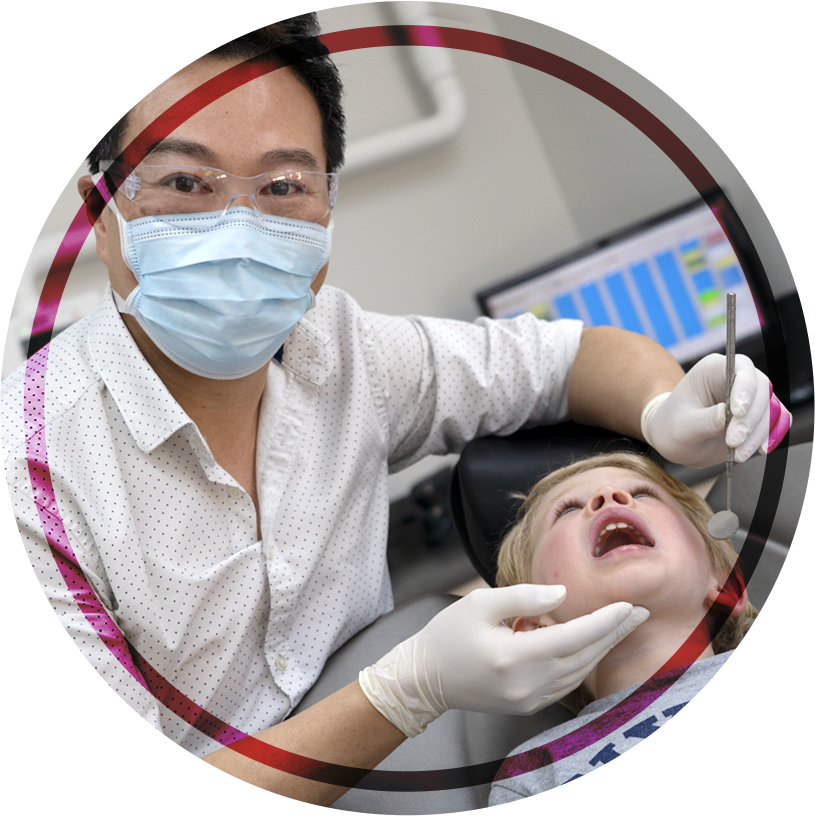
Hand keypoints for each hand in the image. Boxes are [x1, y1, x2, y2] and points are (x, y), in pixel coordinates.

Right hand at [358, 585, 648, 736]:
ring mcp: (528, 699)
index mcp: (513, 656)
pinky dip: (583, 663)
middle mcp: (526, 683)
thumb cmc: (448, 634)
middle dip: (614, 633)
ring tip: (621, 625)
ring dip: (602, 648)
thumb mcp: (480, 603)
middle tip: (638, 611)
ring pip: (579, 672)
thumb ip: (524, 596)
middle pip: (584, 656)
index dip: (603, 621)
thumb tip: (563, 594)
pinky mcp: (527, 705)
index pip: (572, 637)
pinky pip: (566, 683)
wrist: (425, 679)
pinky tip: (591, 645)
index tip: (627, 605)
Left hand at [641, 353, 791, 467]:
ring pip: (770, 408)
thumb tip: (729, 415)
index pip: (740, 368)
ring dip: (759, 433)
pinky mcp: (757, 416)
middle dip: (751, 419)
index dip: (744, 388)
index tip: (737, 413)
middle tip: (733, 441)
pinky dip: (771, 436)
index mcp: (712, 370)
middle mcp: (735, 379)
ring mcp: (749, 397)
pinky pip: (777, 421)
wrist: (675, 441)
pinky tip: (758, 450)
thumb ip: (706, 420)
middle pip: (761, 389)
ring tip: (738, 454)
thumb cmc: (672, 427)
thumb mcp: (683, 427)